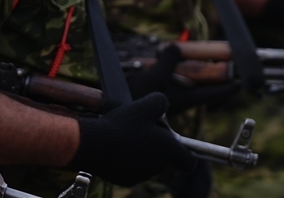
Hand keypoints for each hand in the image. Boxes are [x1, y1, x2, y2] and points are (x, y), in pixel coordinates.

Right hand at [71, 93, 196, 185]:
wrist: (94, 144)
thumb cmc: (121, 125)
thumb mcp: (143, 106)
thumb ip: (160, 102)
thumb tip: (163, 105)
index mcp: (167, 150)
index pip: (189, 161)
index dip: (185, 153)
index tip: (174, 143)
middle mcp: (158, 166)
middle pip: (164, 158)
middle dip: (154, 145)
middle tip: (139, 129)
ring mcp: (141, 175)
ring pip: (146, 163)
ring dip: (139, 151)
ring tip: (123, 136)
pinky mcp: (125, 180)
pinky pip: (130, 169)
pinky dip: (125, 160)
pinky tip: (114, 147)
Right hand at [127, 46, 240, 113]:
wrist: (120, 113)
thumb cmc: (139, 99)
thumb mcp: (155, 76)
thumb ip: (168, 61)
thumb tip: (176, 47)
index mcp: (188, 99)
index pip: (216, 93)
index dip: (230, 86)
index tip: (242, 80)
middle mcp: (183, 101)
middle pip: (205, 88)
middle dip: (211, 74)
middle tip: (219, 60)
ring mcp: (173, 100)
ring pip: (190, 85)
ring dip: (191, 72)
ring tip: (189, 57)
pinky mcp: (163, 98)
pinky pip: (176, 84)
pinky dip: (176, 74)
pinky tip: (166, 64)